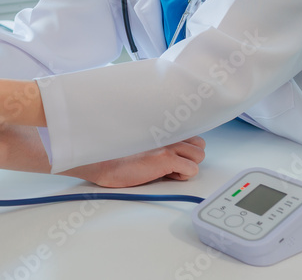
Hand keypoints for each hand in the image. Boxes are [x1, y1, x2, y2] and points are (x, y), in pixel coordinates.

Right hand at [64, 136, 205, 187]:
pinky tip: (165, 175)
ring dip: (187, 166)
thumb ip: (158, 141)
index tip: (172, 157)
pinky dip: (182, 176)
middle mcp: (167, 132)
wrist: (101, 162)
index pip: (191, 134)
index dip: (184, 149)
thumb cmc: (114, 155)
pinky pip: (192, 169)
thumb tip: (173, 152)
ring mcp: (168, 144)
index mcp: (161, 126)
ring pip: (199, 156)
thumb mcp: (140, 142)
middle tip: (171, 164)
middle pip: (200, 144)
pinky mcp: (166, 158)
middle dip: (189, 157)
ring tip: (168, 169)